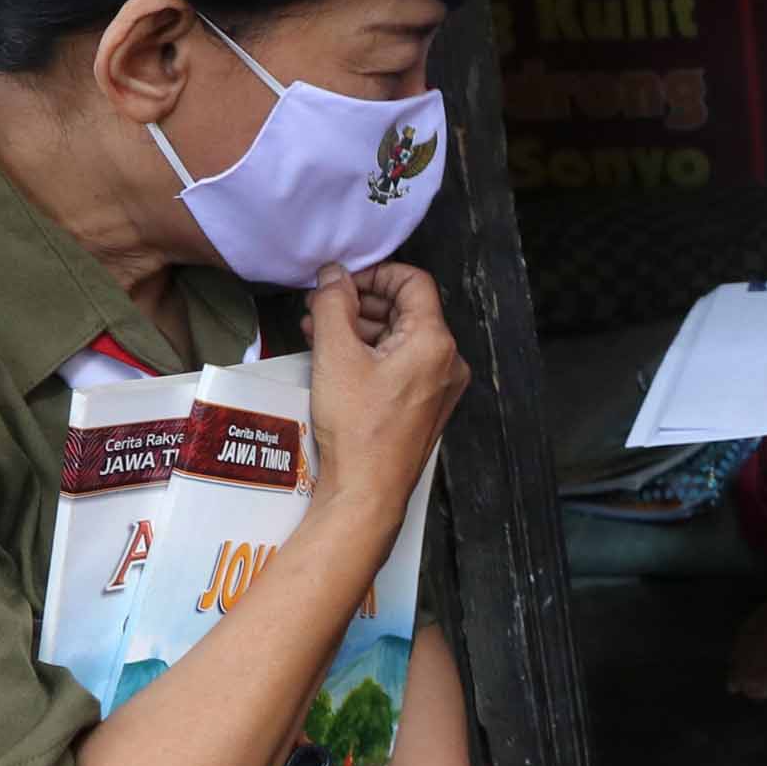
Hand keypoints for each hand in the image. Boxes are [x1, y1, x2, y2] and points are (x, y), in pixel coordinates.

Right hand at [303, 261, 466, 531]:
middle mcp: (447, 362)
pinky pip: (402, 365)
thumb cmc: (358, 430)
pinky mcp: (426, 406)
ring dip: (361, 329)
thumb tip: (333, 275)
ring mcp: (440, 387)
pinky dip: (372, 355)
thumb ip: (333, 304)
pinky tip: (337, 358)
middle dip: (361, 303)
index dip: (375, 273)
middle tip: (322, 305)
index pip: (413, 282)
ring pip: (402, 338)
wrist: (368, 492)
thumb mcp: (336, 355)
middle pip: (407, 310)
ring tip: (319, 329)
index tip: (343, 282)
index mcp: (435, 343)